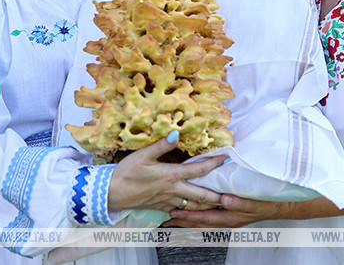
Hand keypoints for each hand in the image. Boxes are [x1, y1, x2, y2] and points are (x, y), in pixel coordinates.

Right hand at [108, 131, 225, 212]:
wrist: (111, 194)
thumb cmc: (126, 173)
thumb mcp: (142, 155)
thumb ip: (161, 145)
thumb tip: (176, 133)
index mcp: (172, 176)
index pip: (200, 170)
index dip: (215, 163)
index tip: (227, 158)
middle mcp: (174, 191)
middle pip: (203, 195)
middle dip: (219, 195)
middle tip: (233, 195)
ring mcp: (168, 201)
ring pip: (194, 206)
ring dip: (207, 206)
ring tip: (219, 203)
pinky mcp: (161, 207)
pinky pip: (181, 211)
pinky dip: (191, 211)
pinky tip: (194, 210)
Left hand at [164, 194, 283, 227]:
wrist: (278, 207)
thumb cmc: (266, 203)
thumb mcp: (254, 202)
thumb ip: (239, 202)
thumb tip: (223, 200)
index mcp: (229, 218)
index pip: (203, 218)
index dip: (187, 216)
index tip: (173, 213)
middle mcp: (225, 221)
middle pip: (199, 223)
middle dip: (182, 221)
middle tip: (165, 219)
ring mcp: (227, 219)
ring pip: (203, 221)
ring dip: (188, 220)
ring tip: (173, 218)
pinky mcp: (228, 215)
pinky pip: (209, 218)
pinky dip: (198, 216)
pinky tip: (192, 212)